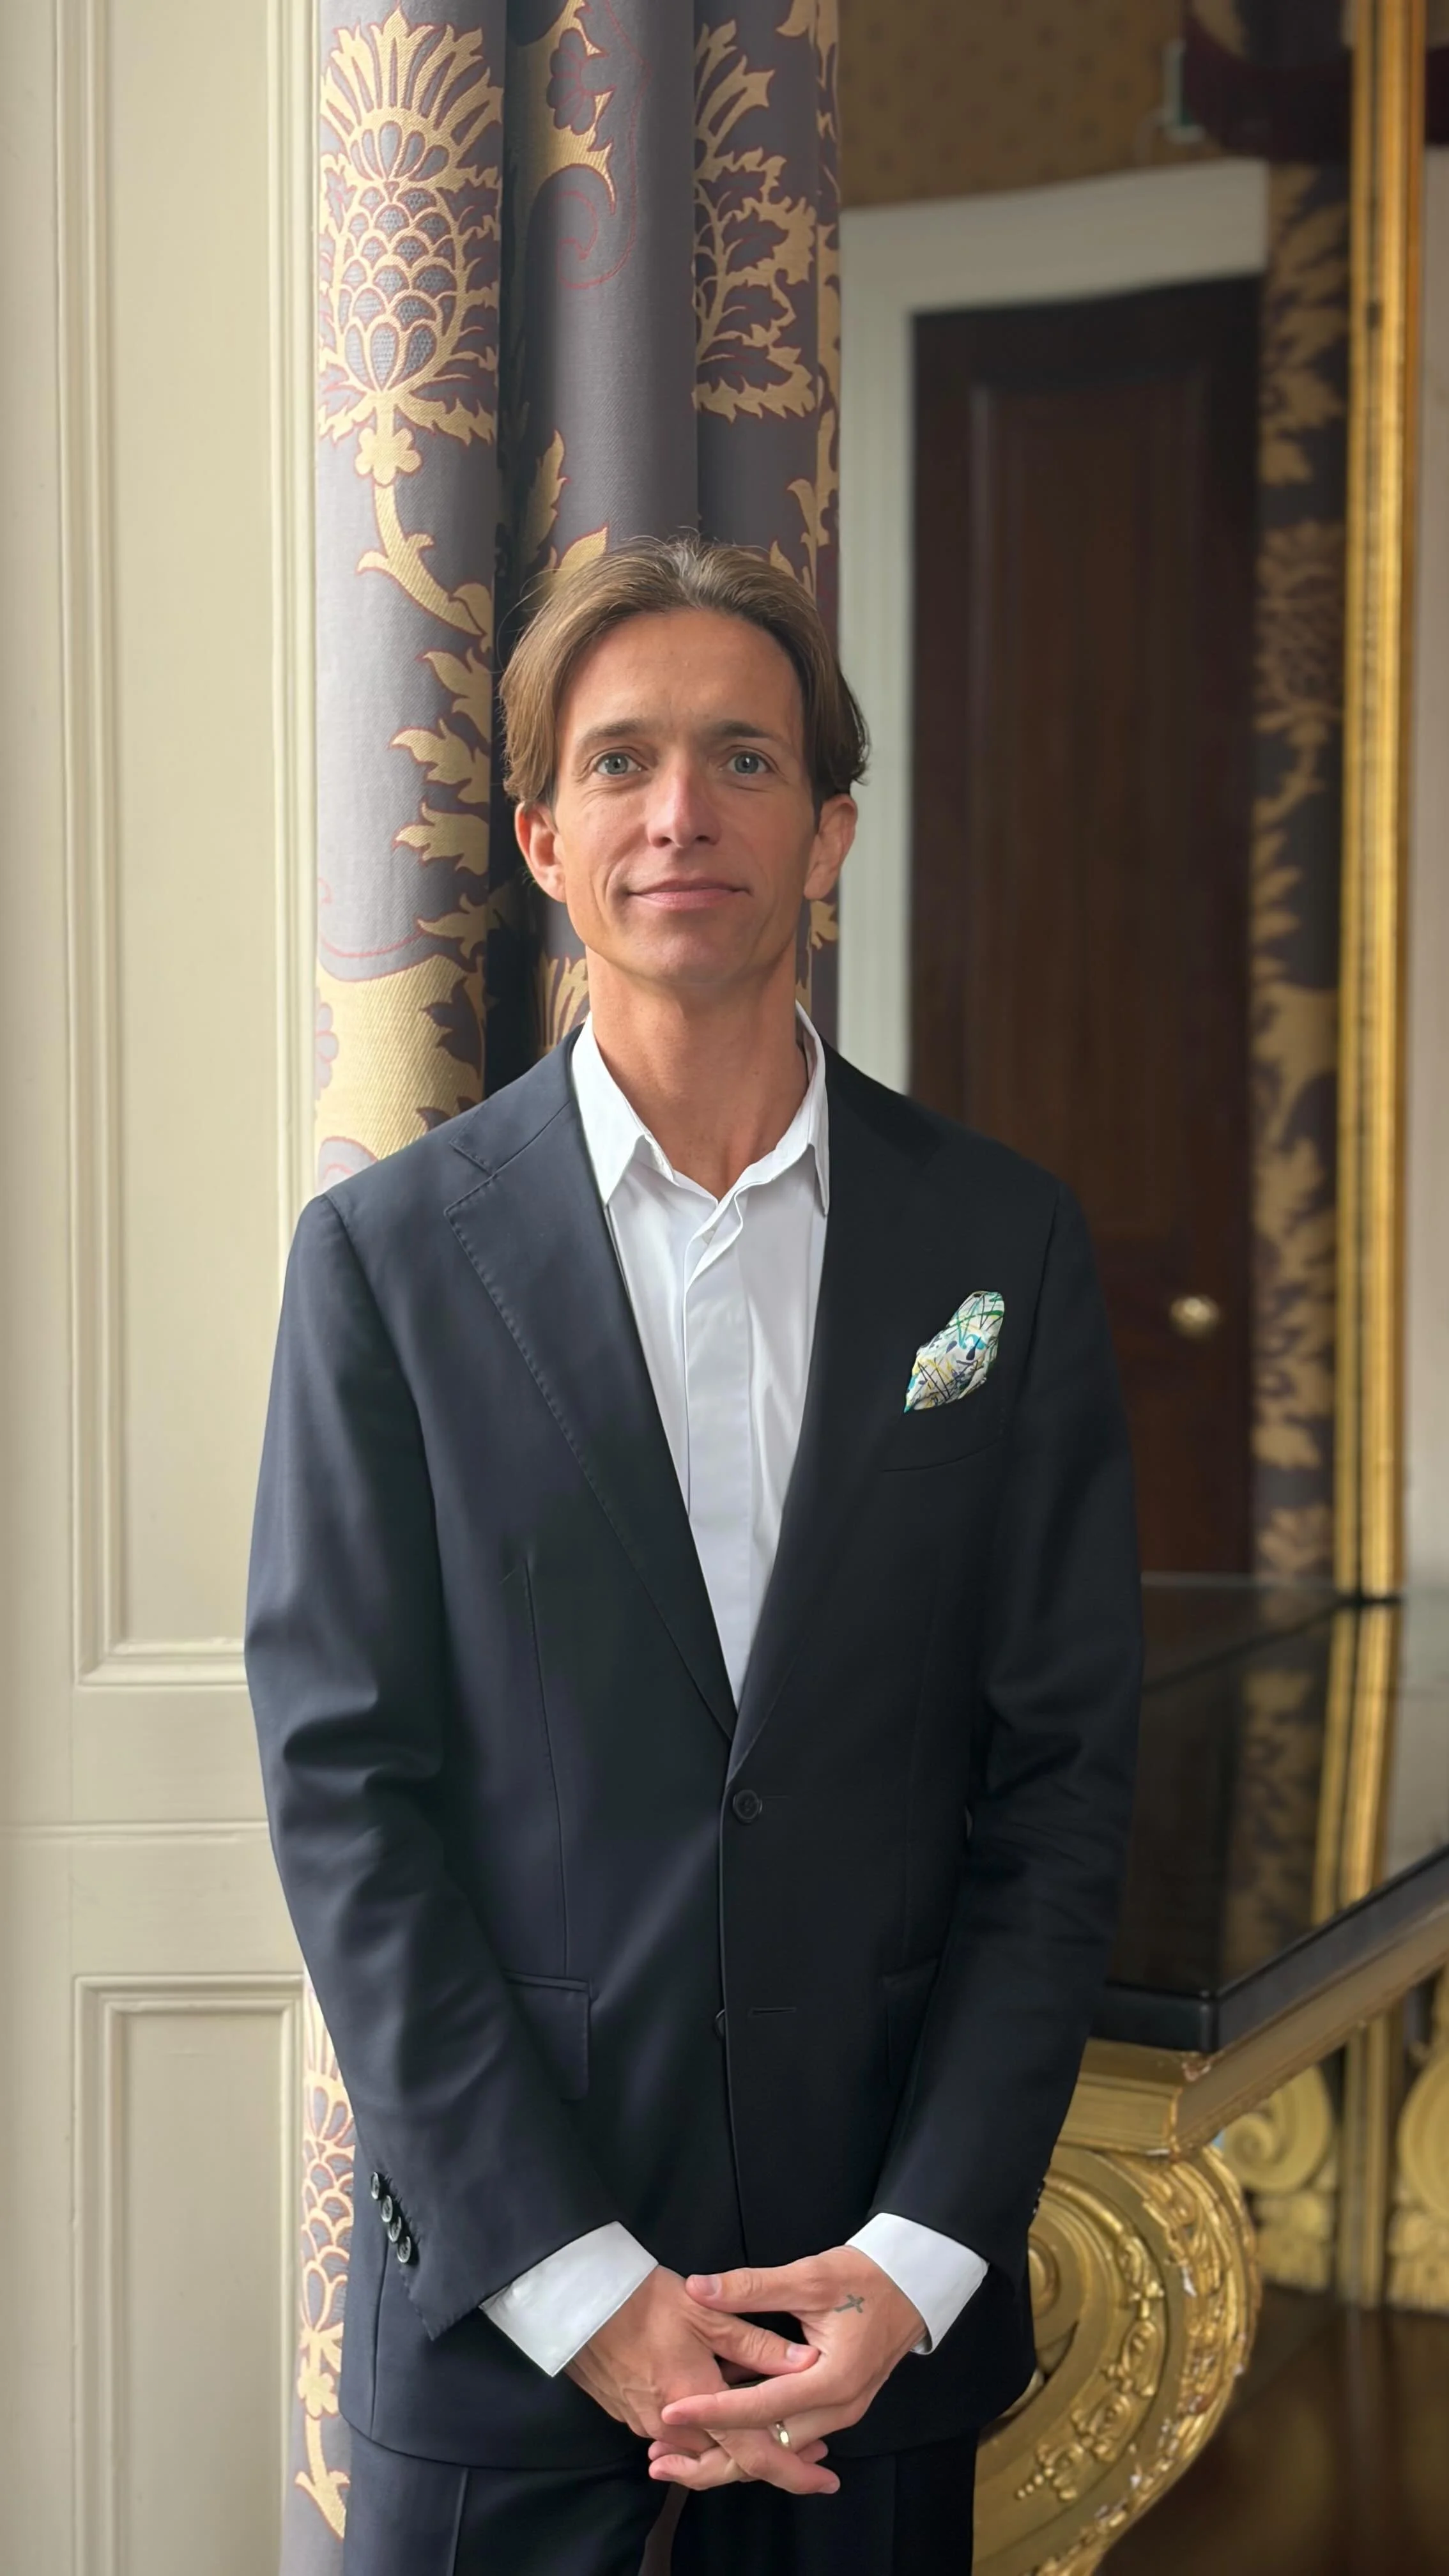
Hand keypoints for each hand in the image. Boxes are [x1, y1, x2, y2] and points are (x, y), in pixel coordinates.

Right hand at [564, 2267, 832, 2495]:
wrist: (577, 2300)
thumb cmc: (644, 2301)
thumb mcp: (707, 2314)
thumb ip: (757, 2345)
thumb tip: (806, 2364)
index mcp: (696, 2404)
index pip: (754, 2455)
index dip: (794, 2471)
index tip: (827, 2480)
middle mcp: (671, 2427)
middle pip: (729, 2459)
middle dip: (772, 2455)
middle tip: (812, 2447)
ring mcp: (646, 2423)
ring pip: (704, 2448)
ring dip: (739, 2438)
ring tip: (774, 2418)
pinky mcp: (630, 2413)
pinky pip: (679, 2434)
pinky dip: (708, 2426)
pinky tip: (724, 2397)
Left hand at [649, 2248, 921, 2486]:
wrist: (915, 2285)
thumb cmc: (866, 2277)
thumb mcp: (809, 2276)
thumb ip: (752, 2287)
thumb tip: (698, 2287)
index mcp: (831, 2381)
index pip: (760, 2407)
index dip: (713, 2410)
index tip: (670, 2412)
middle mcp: (837, 2410)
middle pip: (768, 2448)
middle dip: (713, 2455)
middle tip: (659, 2456)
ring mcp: (840, 2415)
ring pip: (777, 2450)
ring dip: (730, 2453)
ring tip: (676, 2454)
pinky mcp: (837, 2409)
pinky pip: (790, 2437)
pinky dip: (754, 2440)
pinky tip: (718, 2432)